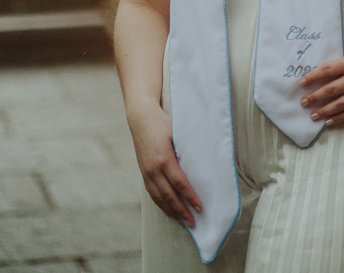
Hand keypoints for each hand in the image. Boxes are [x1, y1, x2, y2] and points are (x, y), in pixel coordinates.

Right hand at [129, 102, 201, 226]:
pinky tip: (169, 210)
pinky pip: (152, 194)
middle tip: (194, 223)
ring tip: (183, 222)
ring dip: (172, 211)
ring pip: (160, 198)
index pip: (180, 183)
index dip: (190, 197)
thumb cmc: (163, 124)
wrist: (141, 119)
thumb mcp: (177, 132)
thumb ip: (187, 149)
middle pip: (169, 195)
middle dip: (182, 210)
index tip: (200, 207)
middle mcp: (154, 169)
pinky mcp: (144, 174)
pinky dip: (161, 204)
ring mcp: (147, 173)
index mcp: (164, 159)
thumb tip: (203, 163)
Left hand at [298, 40, 343, 125]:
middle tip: (303, 102)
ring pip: (340, 104)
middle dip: (315, 97)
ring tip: (312, 115)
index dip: (313, 77)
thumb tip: (321, 73)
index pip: (327, 70)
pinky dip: (339, 117)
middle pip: (331, 90)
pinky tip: (328, 120)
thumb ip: (340, 63)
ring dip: (324, 111)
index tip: (302, 83)